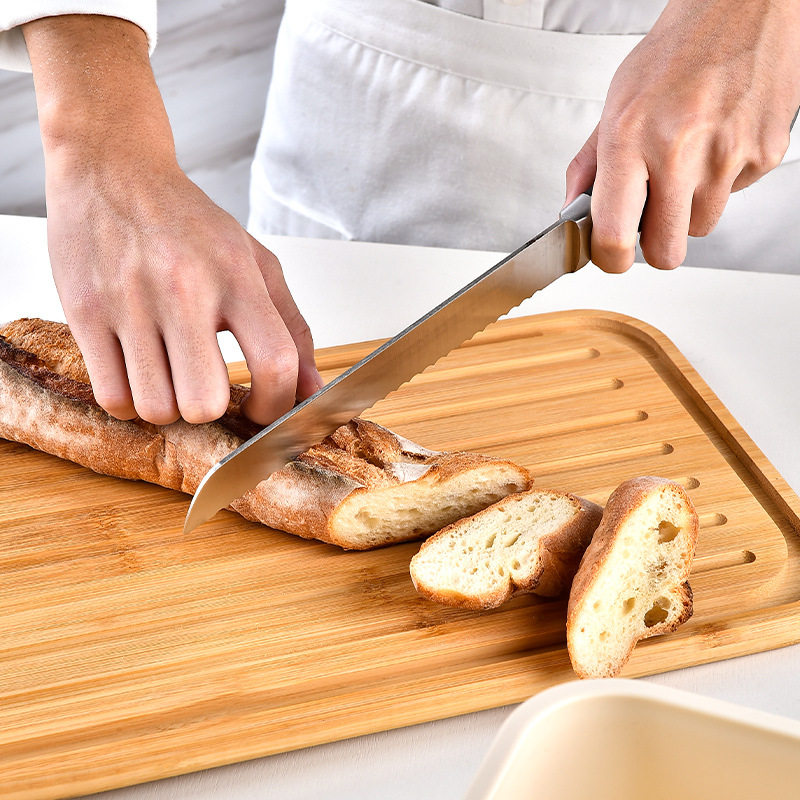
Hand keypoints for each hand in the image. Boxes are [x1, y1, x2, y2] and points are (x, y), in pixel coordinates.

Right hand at [46, 160, 322, 425]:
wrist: (113, 169)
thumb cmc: (190, 223)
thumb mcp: (255, 263)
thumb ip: (292, 330)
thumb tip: (315, 393)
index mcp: (237, 275)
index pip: (274, 364)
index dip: (276, 405)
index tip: (263, 408)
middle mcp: (184, 289)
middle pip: (204, 403)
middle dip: (211, 411)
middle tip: (206, 389)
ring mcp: (129, 302)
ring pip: (155, 408)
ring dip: (167, 407)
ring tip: (168, 376)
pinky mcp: (84, 312)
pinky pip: (113, 397)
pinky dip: (129, 402)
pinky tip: (138, 375)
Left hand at [565, 0, 799, 272]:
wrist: (741, 10)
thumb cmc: (675, 54)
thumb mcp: (614, 104)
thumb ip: (588, 164)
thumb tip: (571, 208)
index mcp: (630, 140)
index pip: (614, 236)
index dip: (610, 258)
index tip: (611, 255)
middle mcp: (678, 151)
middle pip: (666, 252)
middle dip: (655, 246)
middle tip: (650, 220)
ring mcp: (726, 155)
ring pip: (700, 227)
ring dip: (688, 210)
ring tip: (686, 164)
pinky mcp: (763, 154)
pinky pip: (733, 197)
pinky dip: (721, 181)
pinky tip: (715, 144)